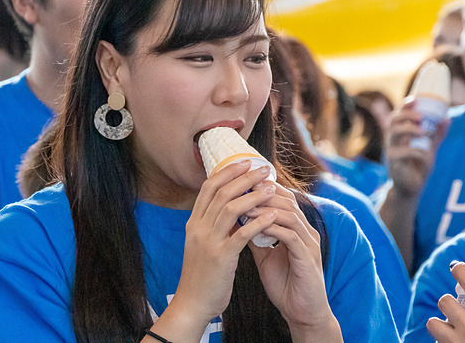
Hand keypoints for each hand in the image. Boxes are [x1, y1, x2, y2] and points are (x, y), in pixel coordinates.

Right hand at [172, 161, 279, 330]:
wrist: (192, 303)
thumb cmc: (202, 275)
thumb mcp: (203, 244)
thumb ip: (215, 225)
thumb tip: (233, 207)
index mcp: (194, 222)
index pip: (209, 187)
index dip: (227, 172)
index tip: (245, 162)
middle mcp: (198, 227)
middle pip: (221, 192)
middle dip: (243, 177)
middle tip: (263, 168)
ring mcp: (208, 242)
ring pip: (230, 208)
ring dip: (252, 195)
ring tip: (271, 187)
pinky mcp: (221, 258)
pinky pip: (241, 235)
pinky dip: (257, 222)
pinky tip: (272, 215)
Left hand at [248, 184, 340, 340]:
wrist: (301, 313)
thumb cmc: (285, 284)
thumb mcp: (265, 256)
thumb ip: (255, 236)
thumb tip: (237, 219)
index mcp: (297, 228)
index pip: (282, 198)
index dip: (262, 189)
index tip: (240, 185)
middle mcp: (306, 231)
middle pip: (287, 200)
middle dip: (263, 193)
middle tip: (241, 190)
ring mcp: (310, 243)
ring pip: (289, 214)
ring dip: (266, 209)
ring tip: (245, 207)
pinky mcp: (308, 258)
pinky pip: (291, 236)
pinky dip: (273, 228)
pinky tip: (256, 227)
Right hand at [386, 99, 446, 197]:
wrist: (411, 188)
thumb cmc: (418, 166)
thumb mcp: (430, 148)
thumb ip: (437, 135)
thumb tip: (447, 119)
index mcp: (400, 134)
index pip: (398, 114)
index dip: (404, 105)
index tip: (415, 99)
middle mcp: (393, 140)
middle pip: (393, 120)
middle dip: (406, 115)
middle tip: (421, 116)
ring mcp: (392, 151)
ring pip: (394, 134)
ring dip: (409, 129)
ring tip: (423, 131)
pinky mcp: (394, 163)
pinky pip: (402, 153)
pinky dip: (415, 151)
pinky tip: (425, 154)